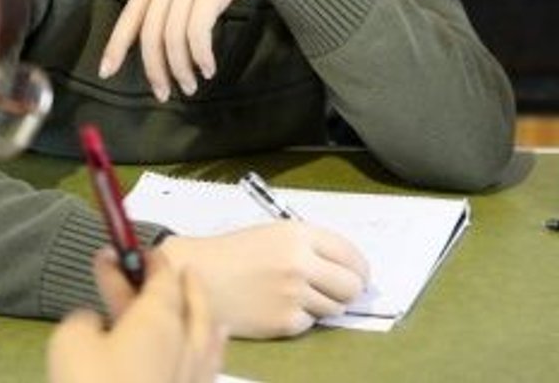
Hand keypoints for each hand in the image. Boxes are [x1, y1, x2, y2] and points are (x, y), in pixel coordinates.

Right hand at [48, 250, 224, 382]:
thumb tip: (93, 322)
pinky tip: (214, 341)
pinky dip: (211, 344)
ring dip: (200, 309)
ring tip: (202, 300)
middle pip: (188, 300)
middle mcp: (186, 340)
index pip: (161, 276)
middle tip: (162, 265)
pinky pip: (210, 361)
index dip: (149, 260)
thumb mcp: (71, 344)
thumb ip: (84, 321)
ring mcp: (195, 373)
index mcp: (159, 317)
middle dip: (172, 280)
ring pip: (206, 330)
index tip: (137, 250)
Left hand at [99, 0, 280, 100]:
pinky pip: (198, 34)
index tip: (106, 72)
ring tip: (190, 85)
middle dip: (155, 70)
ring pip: (173, 39)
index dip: (115, 47)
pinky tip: (208, 68)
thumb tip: (162, 39)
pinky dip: (200, 56)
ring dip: (181, 69)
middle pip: (150, 36)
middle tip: (164, 93)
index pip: (128, 18)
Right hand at [157, 221, 369, 337]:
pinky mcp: (284, 321)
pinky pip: (310, 324)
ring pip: (334, 308)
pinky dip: (299, 318)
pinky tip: (278, 306)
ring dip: (323, 305)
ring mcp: (294, 294)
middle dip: (349, 290)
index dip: (360, 268)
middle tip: (338, 291)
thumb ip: (311, 246)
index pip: (351, 254)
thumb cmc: (235, 253)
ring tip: (297, 296)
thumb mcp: (275, 234)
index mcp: (300, 235)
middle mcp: (301, 263)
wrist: (198, 275)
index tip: (360, 275)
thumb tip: (348, 267)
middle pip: (352, 286)